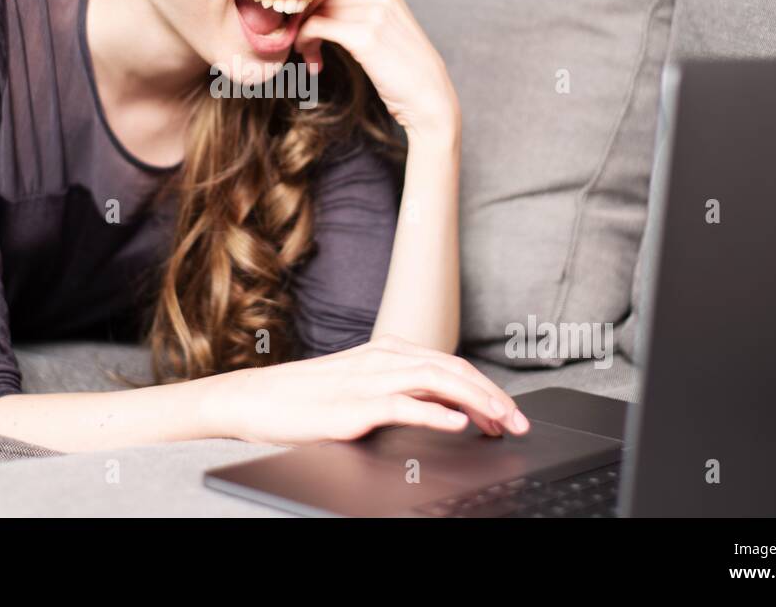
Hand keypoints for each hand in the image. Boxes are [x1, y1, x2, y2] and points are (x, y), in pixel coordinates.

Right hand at [204, 334, 530, 446]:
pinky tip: (457, 424)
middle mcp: (383, 359)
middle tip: (519, 423)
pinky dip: (435, 413)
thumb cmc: (305, 397)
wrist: (257, 400)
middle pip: (452, 370)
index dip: (486, 388)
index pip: (450, 365)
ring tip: (501, 423)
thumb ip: (400, 392)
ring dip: (476, 402)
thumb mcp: (360, 388)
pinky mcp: (354, 406)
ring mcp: (369, 380)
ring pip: (437, 382)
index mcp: (387, 351)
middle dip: (493, 396)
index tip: (509, 413)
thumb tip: (444, 408)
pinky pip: (403, 406)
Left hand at [297, 0, 459, 140]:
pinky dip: (306, 43)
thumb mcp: (384, 24)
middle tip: (305, 44)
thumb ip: (357, 7)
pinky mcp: (364, 36)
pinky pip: (316, 27)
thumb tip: (313, 3)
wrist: (429, 96)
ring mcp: (374, 12)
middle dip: (305, 18)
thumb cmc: (403, 66)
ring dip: (304, 35)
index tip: (305, 22)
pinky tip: (314, 62)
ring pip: (315, 11)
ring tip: (311, 56)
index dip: (312, 0)